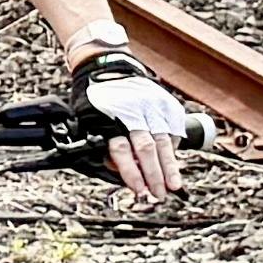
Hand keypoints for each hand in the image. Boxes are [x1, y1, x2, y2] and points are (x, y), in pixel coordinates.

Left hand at [72, 48, 187, 203]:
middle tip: (159, 196)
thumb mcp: (87, 124)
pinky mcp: (165, 103)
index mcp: (111, 121)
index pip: (122, 152)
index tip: (139, 191)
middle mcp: (133, 114)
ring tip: (174, 186)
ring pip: (164, 141)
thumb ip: (103, 148)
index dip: (131, 173)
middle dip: (154, 176)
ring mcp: (152, 107)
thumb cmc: (94, 102)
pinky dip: (172, 148)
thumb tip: (121, 172)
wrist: (107, 67)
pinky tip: (172, 164)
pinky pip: (172, 130)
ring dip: (169, 167)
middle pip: (147, 149)